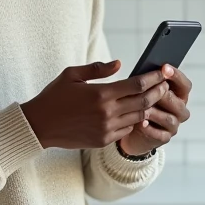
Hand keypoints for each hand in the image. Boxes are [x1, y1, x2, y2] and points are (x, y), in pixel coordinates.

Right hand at [21, 61, 170, 149]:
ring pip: (138, 117)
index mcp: (100, 94)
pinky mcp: (103, 140)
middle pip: (143, 102)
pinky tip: (134, 112)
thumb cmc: (54, 96)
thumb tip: (120, 63)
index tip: (162, 72)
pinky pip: (126, 130)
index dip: (153, 78)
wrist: (39, 126)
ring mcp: (106, 129)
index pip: (137, 85)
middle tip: (165, 84)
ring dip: (147, 107)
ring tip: (152, 97)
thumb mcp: (72, 75)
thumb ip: (97, 69)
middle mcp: (106, 113)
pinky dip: (133, 121)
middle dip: (158, 91)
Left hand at [120, 65, 192, 155]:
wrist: (132, 129)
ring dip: (156, 113)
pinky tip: (141, 123)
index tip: (165, 68)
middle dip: (164, 95)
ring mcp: (173, 125)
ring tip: (144, 109)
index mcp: (179, 95)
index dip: (176, 76)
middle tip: (152, 89)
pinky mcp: (164, 138)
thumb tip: (147, 71)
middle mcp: (180, 110)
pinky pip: (160, 134)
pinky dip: (150, 129)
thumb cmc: (139, 104)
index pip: (185, 85)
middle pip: (178, 102)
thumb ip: (149, 82)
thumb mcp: (144, 90)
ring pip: (170, 118)